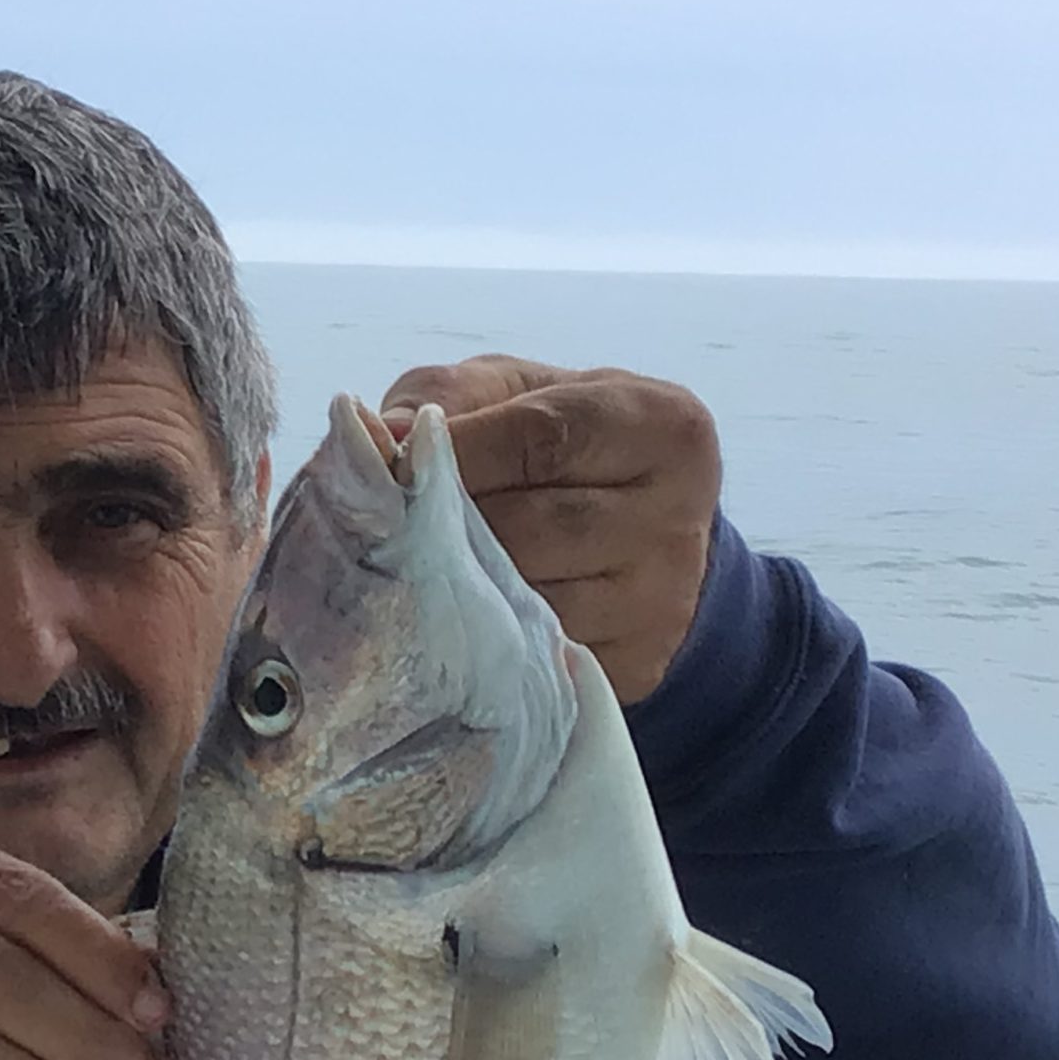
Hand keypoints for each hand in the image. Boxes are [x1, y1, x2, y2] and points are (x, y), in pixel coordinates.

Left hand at [379, 356, 721, 703]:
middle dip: (444, 527)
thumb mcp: (520, 394)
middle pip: (531, 529)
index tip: (392, 462)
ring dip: (453, 592)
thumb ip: (451, 397)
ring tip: (405, 573)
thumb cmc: (565, 447)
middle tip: (386, 527)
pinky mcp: (634, 665)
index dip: (455, 452)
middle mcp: (677, 517)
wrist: (644, 535)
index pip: (542, 439)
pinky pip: (534, 658)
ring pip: (527, 603)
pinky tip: (449, 622)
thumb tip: (381, 437)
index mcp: (664, 427)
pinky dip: (480, 643)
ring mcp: (659, 602)